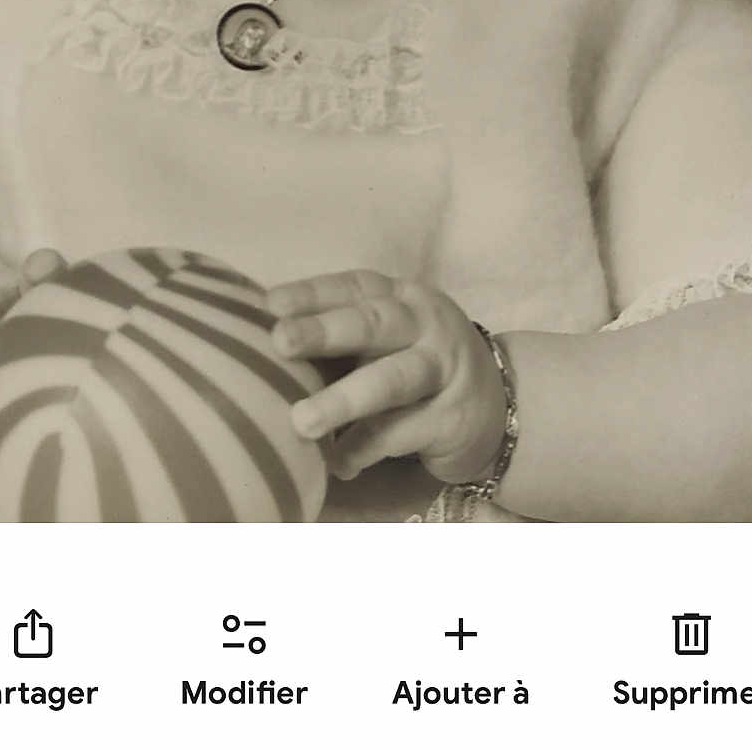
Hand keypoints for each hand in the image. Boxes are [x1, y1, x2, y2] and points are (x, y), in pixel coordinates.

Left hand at [267, 269, 506, 484]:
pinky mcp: (454, 416)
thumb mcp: (386, 340)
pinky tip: (338, 464)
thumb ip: (337, 340)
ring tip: (302, 422)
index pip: (354, 287)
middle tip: (280, 342)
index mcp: (400, 297)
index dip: (312, 293)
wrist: (496, 406)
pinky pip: (403, 432)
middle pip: (374, 323)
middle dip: (324, 331)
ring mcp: (446, 369)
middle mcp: (426, 324)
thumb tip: (255, 348)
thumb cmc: (415, 365)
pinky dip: (365, 448)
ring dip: (344, 400)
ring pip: (392, 380)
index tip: (268, 305)